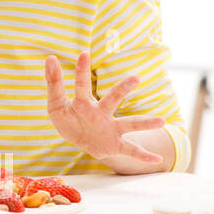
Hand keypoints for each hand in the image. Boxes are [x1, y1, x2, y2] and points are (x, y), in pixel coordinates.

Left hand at [44, 51, 164, 163]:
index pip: (82, 85)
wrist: (83, 142)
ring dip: (145, 123)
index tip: (83, 53)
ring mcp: (111, 128)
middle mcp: (101, 113)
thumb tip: (50, 58)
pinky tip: (156, 159)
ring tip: (162, 121)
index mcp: (84, 103)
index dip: (81, 70)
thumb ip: (54, 83)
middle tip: (136, 78)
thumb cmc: (71, 119)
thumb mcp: (56, 104)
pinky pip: (131, 150)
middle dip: (123, 89)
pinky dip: (144, 156)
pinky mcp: (116, 144)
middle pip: (113, 99)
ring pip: (129, 124)